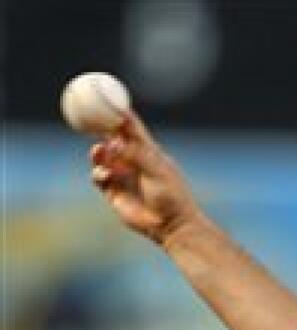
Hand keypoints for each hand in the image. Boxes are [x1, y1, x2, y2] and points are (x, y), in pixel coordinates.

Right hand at [89, 112, 199, 245]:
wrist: (172, 227)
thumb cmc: (172, 196)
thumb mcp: (157, 171)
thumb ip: (137, 154)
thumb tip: (115, 141)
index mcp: (147, 151)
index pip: (129, 126)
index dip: (117, 112)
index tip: (104, 98)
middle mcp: (133, 160)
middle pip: (111, 137)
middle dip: (98, 127)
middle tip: (87, 118)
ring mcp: (122, 176)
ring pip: (102, 156)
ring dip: (97, 152)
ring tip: (99, 152)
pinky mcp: (114, 192)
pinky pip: (99, 177)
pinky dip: (98, 172)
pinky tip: (104, 174)